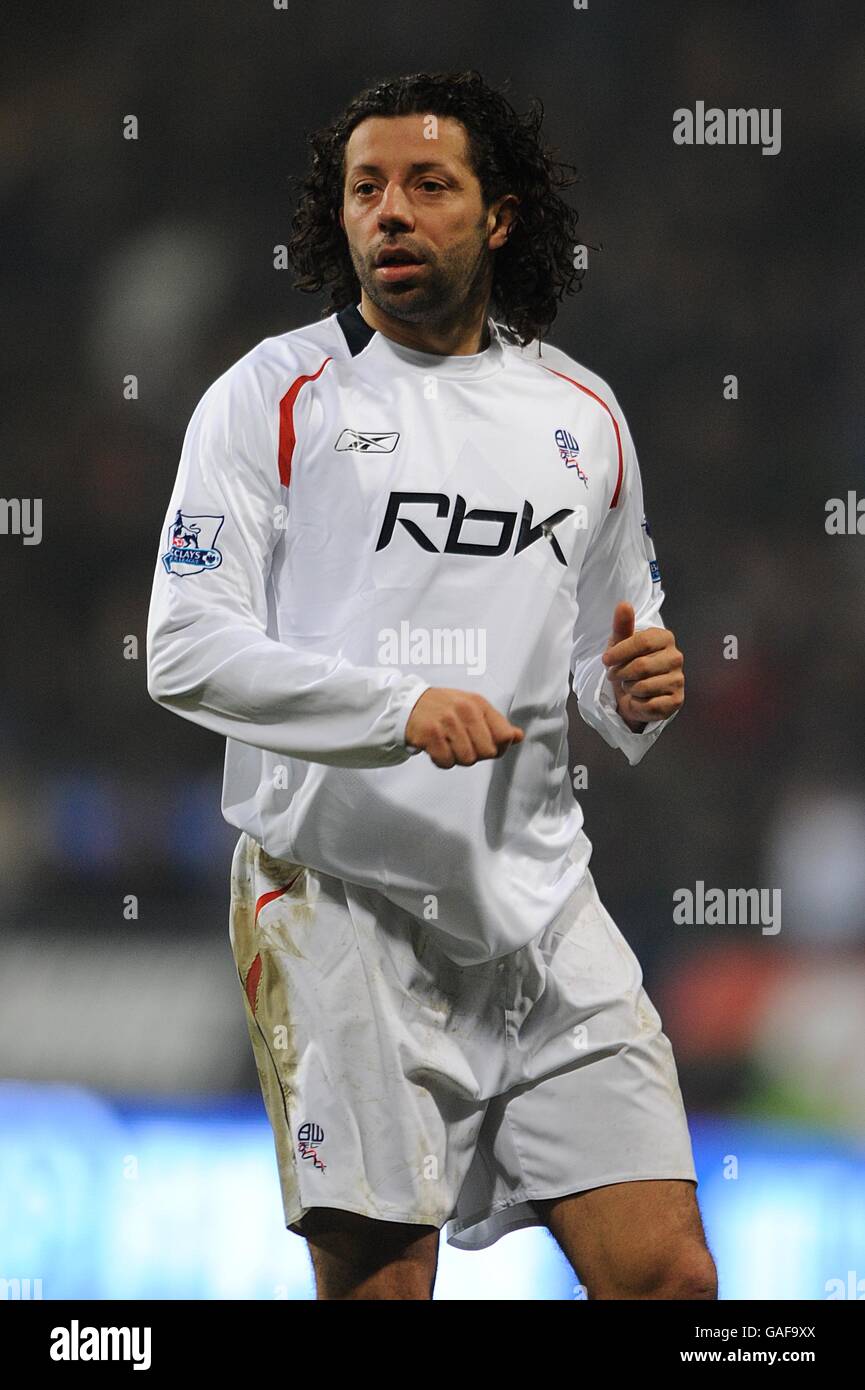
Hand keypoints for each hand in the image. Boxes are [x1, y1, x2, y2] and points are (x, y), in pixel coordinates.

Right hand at [405, 688, 524, 768]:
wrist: (408, 704)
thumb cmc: (444, 708)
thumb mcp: (472, 708)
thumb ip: (496, 723)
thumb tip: (518, 736)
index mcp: (478, 704)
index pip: (504, 735)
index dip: (499, 748)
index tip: (487, 746)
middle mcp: (465, 710)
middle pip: (487, 752)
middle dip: (476, 754)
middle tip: (462, 745)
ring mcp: (447, 722)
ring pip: (467, 759)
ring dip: (457, 758)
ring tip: (448, 745)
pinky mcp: (430, 734)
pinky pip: (446, 761)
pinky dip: (442, 760)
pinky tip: (437, 749)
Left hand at [601, 601, 683, 730]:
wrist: (635, 694)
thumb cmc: (628, 664)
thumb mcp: (621, 644)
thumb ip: (622, 625)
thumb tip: (623, 604)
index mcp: (664, 638)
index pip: (642, 641)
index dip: (619, 652)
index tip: (606, 660)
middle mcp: (676, 657)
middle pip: (641, 666)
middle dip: (620, 673)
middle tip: (615, 675)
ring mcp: (678, 680)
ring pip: (643, 687)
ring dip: (628, 689)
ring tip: (629, 686)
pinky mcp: (676, 701)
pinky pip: (650, 705)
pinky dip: (637, 704)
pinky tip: (639, 699)